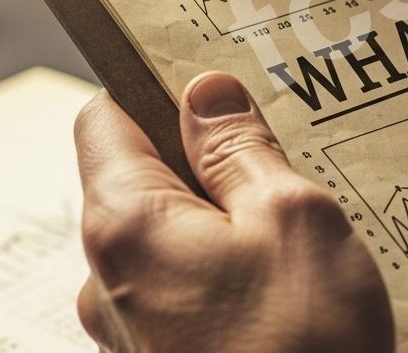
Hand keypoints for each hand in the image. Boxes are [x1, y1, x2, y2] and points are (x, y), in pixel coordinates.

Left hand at [74, 72, 392, 352]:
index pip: (104, 119)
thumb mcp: (294, 217)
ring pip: (171, 242)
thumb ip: (242, 150)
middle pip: (141, 182)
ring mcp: (131, 332)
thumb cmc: (304, 346)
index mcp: (125, 225)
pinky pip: (187, 293)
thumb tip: (207, 95)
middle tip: (284, 160)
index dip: (155, 89)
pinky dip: (230, 275)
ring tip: (301, 230)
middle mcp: (108, 280)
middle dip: (209, 165)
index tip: (210, 82)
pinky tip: (291, 286)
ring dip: (227, 225)